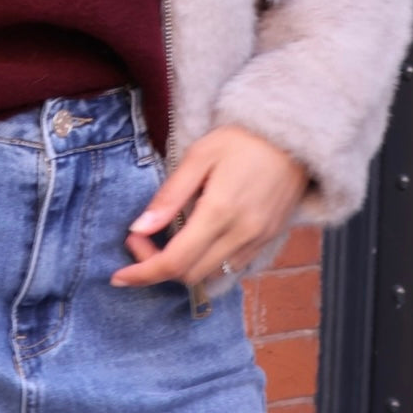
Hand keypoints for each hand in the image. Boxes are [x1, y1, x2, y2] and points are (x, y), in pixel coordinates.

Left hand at [110, 125, 307, 288]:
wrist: (293, 136)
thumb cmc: (242, 139)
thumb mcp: (199, 155)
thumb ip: (169, 196)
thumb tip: (139, 229)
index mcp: (220, 211)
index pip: (175, 262)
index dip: (143, 273)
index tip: (120, 274)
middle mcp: (241, 234)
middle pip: (190, 275)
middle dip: (158, 266)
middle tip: (143, 238)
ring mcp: (258, 240)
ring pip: (211, 275)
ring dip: (183, 267)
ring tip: (168, 238)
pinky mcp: (268, 240)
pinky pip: (232, 267)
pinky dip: (207, 262)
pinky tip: (197, 238)